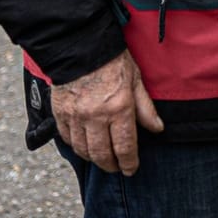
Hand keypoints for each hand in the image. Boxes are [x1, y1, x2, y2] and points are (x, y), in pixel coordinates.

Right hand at [54, 51, 163, 175]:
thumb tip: (157, 129)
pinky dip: (76, 146)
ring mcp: (75, 116)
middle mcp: (96, 116)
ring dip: (93, 158)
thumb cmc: (113, 62)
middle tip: (117, 168)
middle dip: (111, 165)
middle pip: (102, 153)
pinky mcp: (60, 113)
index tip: (131, 170)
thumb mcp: (136, 81)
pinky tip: (84, 146)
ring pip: (83, 149)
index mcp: (119, 108)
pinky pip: (67, 138)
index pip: (125, 146)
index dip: (129, 163)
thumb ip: (146, 108)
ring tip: (102, 159)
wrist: (80, 47)